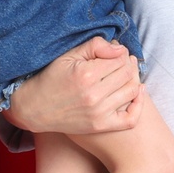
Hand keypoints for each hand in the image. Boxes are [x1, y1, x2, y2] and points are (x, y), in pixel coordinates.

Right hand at [7, 40, 142, 135]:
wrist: (34, 108)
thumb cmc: (51, 78)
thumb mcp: (68, 56)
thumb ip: (95, 46)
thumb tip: (120, 49)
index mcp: (86, 74)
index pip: (120, 59)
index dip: (121, 53)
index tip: (115, 53)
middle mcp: (94, 95)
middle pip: (128, 74)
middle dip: (128, 64)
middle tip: (122, 62)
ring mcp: (99, 113)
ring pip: (132, 91)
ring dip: (134, 79)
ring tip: (126, 74)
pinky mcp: (100, 126)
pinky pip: (130, 119)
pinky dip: (139, 105)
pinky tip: (137, 93)